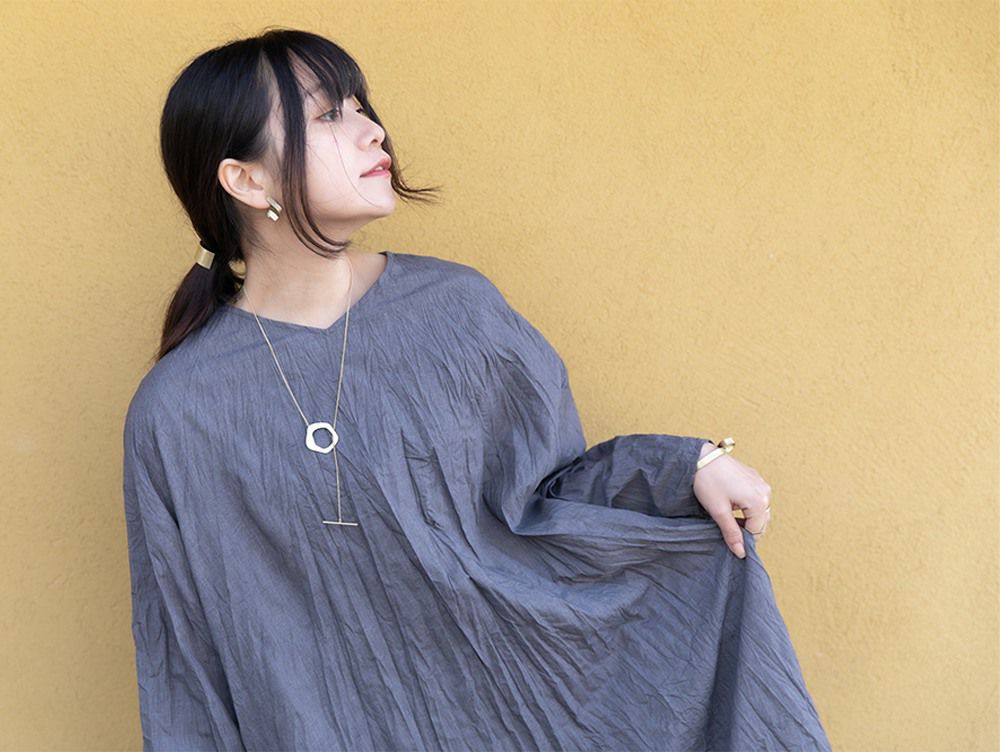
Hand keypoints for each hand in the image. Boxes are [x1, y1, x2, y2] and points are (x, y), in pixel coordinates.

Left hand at [692, 442, 771, 558]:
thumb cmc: (708, 481)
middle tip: (726, 528)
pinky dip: (747, 507)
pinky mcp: (754, 478)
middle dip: (746, 529)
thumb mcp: (718, 511)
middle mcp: (765, 492)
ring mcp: (761, 483)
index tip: (729, 540)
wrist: (700, 457)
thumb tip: (741, 553)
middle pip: (761, 522)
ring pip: (760, 511)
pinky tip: (731, 505)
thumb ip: (731, 533)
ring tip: (727, 516)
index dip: (743, 540)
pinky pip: (756, 499)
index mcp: (758, 501)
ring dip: (747, 518)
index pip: (757, 531)